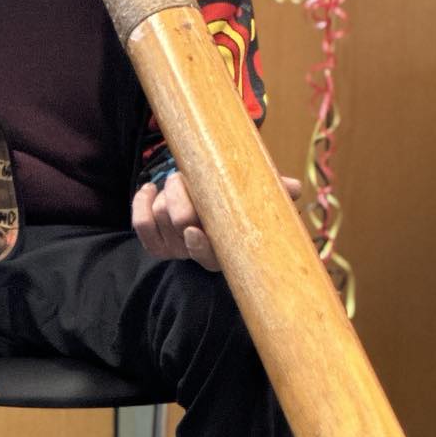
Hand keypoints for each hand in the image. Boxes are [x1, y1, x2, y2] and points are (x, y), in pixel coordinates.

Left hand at [132, 172, 302, 268]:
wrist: (211, 199)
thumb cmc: (240, 200)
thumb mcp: (259, 198)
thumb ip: (275, 192)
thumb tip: (294, 188)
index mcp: (224, 251)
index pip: (209, 259)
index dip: (200, 248)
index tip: (195, 231)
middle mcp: (197, 252)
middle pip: (180, 228)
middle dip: (181, 197)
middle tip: (186, 177)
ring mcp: (174, 247)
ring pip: (161, 220)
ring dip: (167, 193)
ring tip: (177, 178)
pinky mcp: (155, 239)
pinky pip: (141, 226)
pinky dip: (141, 204)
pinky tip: (150, 188)